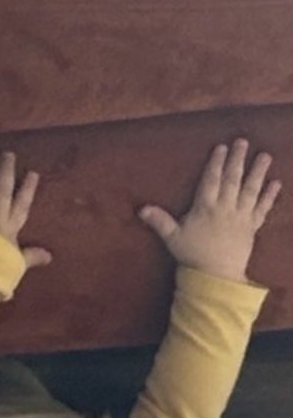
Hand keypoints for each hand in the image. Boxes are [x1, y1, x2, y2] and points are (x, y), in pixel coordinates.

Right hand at [139, 138, 280, 281]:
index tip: (221, 147)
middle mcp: (225, 209)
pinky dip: (270, 196)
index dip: (216, 163)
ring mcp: (241, 217)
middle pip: (232, 180)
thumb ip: (159, 221)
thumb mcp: (172, 238)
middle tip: (243, 142)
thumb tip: (141, 209)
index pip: (211, 180)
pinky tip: (276, 183)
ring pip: (250, 191)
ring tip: (265, 156)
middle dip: (237, 160)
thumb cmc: (193, 256)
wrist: (217, 276)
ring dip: (258, 172)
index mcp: (206, 208)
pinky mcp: (252, 227)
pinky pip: (262, 209)